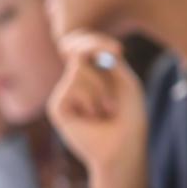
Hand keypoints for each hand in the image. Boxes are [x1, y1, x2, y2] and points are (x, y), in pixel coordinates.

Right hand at [47, 32, 149, 187]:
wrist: (124, 146)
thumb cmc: (129, 116)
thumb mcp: (124, 81)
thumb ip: (104, 60)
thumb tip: (77, 51)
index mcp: (91, 75)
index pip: (83, 46)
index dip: (95, 41)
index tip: (119, 50)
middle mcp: (75, 83)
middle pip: (77, 49)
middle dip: (96, 51)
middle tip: (117, 59)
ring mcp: (64, 95)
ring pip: (79, 68)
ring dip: (101, 87)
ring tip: (107, 109)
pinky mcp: (57, 107)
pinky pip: (73, 84)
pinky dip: (90, 98)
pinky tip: (93, 117)